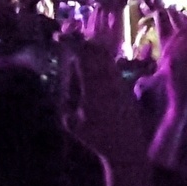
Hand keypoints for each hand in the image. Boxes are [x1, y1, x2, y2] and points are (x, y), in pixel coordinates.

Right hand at [65, 36, 149, 165]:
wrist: (125, 147)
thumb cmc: (96, 138)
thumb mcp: (72, 123)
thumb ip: (65, 103)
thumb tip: (61, 85)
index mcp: (93, 86)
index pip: (82, 54)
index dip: (70, 42)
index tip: (59, 38)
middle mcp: (108, 80)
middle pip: (96, 49)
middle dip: (82, 42)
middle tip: (69, 41)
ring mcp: (119, 82)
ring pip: (106, 56)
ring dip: (92, 51)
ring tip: (79, 53)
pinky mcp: (126, 86)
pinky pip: (112, 67)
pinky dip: (101, 62)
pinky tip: (93, 67)